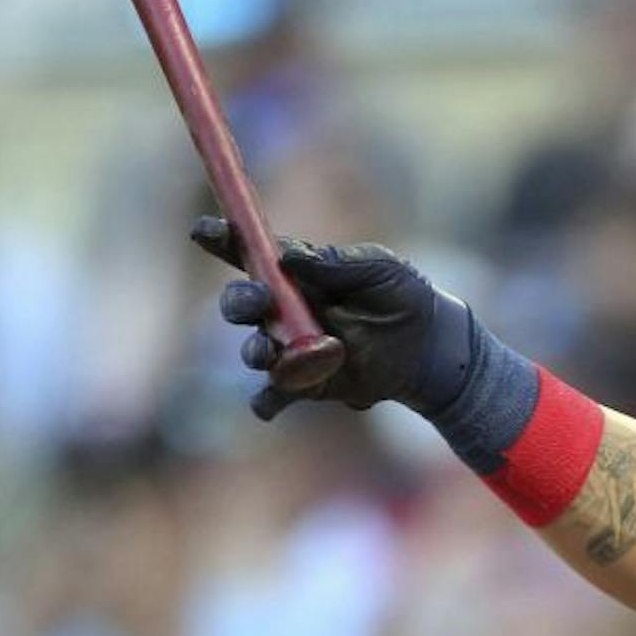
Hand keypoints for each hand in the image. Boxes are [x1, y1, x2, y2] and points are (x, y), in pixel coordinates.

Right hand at [191, 216, 473, 420]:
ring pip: (254, 351)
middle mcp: (283, 310)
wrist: (430, 348)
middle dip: (239, 302)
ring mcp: (289, 349)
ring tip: (279, 352)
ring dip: (259, 351)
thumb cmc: (403, 296)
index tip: (205, 231)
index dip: (222, 240)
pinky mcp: (304, 384)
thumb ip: (333, 262)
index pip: (249, 253)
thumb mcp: (378, 269)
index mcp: (294, 273)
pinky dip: (267, 401)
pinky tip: (269, 404)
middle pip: (240, 304)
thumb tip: (286, 256)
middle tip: (258, 302)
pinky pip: (273, 395)